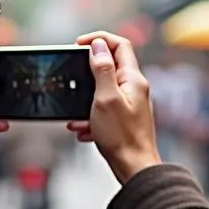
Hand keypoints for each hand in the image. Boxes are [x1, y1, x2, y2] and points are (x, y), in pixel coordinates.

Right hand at [68, 31, 160, 183]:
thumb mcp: (105, 98)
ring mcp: (130, 104)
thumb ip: (102, 69)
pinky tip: (82, 129)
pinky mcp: (124, 119)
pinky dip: (89, 116)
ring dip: (86, 98)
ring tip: (76, 114)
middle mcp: (134, 88)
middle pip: (110, 66)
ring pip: (103, 90)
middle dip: (88, 71)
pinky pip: (103, 110)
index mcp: (133, 79)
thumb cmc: (122, 137)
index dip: (99, 39)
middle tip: (73, 76)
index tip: (79, 44)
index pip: (120, 45)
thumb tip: (98, 45)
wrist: (134, 169)